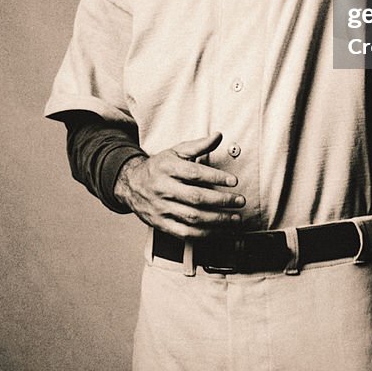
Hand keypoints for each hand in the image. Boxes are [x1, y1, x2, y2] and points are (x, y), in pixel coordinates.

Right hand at [113, 132, 244, 237]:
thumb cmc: (159, 166)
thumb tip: (218, 136)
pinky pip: (185, 233)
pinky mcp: (161, 224)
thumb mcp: (175, 151)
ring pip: (192, 218)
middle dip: (221, 201)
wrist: (132, 184)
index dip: (216, 178)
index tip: (233, 181)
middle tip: (239, 201)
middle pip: (196, 198)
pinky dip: (204, 234)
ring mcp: (161, 208)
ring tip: (235, 218)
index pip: (195, 173)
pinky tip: (219, 231)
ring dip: (217, 220)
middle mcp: (163, 188)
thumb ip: (198, 145)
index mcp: (167, 167)